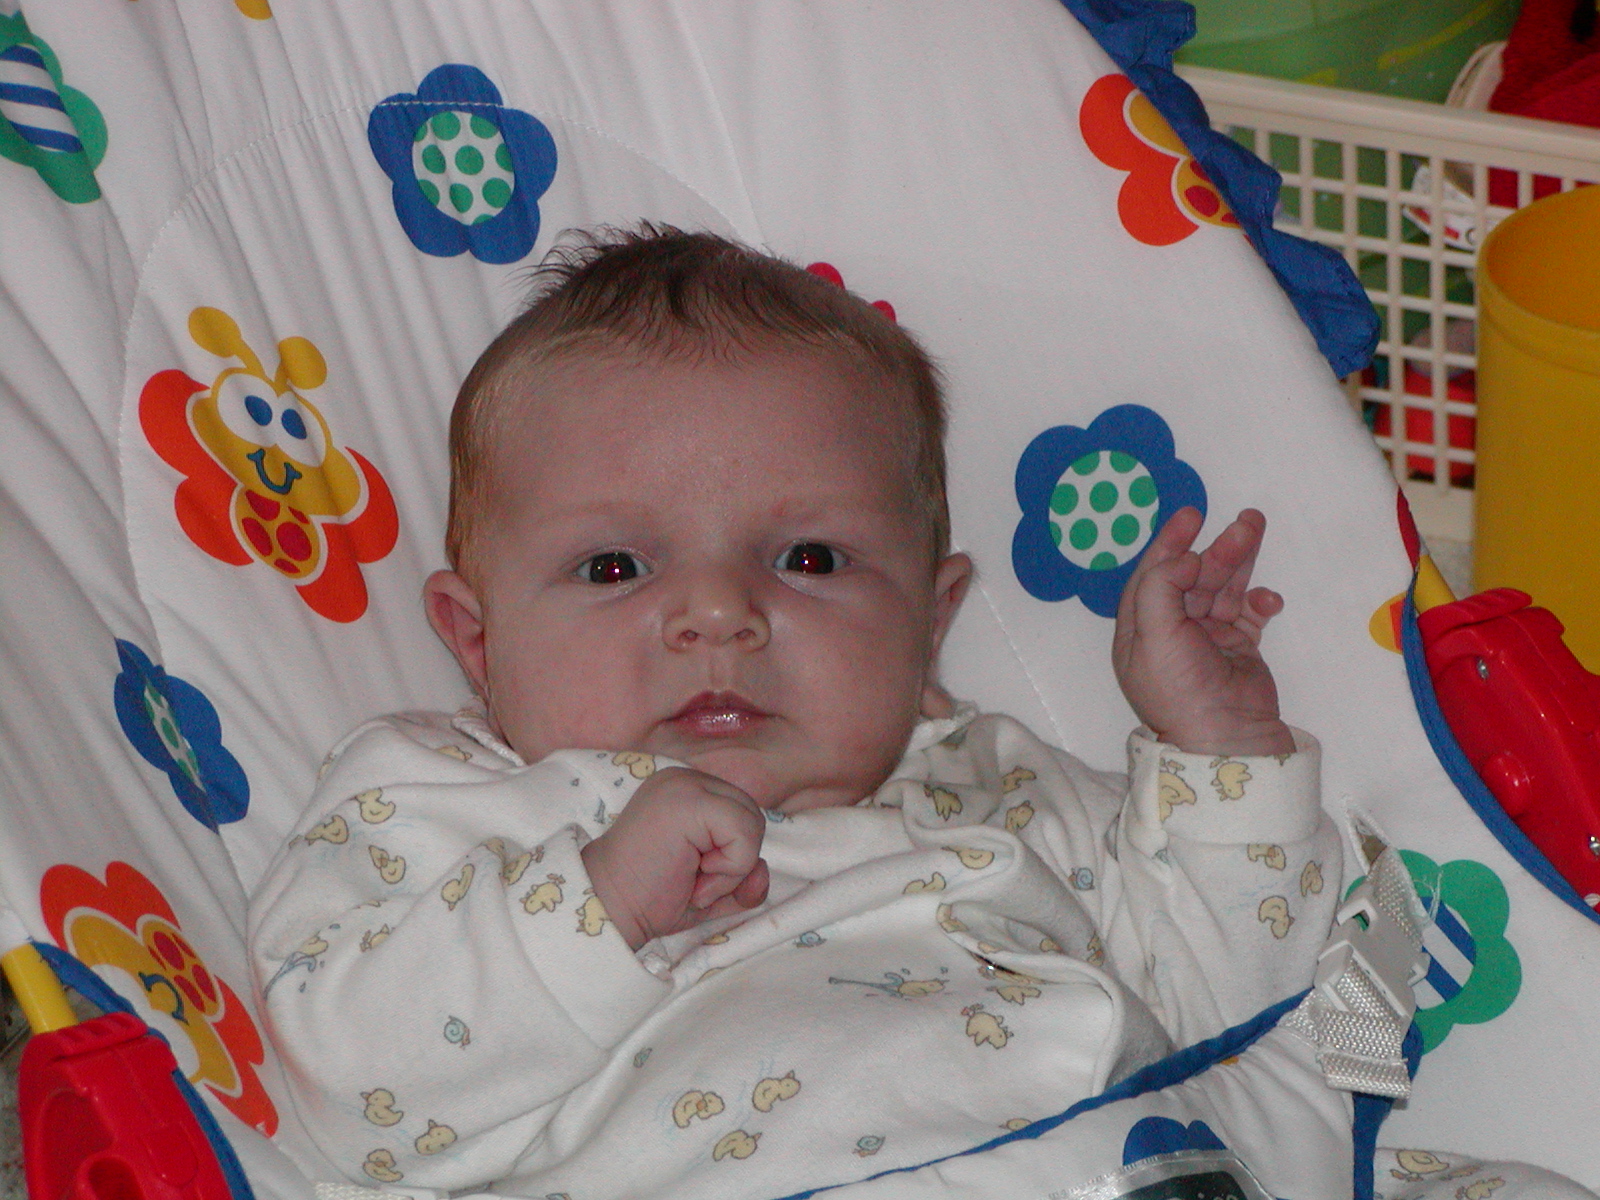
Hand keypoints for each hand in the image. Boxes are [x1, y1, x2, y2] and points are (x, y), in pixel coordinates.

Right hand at [580, 767, 770, 950]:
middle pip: (752, 815)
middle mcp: (686, 778)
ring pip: (752, 822)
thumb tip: (764, 871)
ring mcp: (686, 784)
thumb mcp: (711, 889)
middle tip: (694, 881)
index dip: (733, 856)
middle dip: (736, 861)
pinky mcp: (689, 800)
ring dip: (732, 868)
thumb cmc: (650, 898)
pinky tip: (693, 876)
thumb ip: (744, 878)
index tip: (693, 876)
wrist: (607, 907)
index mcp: (687, 790)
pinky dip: (730, 868)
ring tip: (692, 879)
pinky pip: (744, 833)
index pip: (743, 815)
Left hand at [1113, 508, 1293, 756]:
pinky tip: (1268, 601)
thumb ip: (1160, 587)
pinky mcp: (1240, 649)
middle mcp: (1171, 632)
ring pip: (1223, 589)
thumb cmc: (1180, 686)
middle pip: (1193, 578)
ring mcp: (1207, 640)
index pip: (1152, 576)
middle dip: (1216, 548)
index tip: (1191, 514)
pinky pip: (1249, 614)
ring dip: (1240, 561)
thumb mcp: (1154, 634)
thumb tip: (1185, 558)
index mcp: (1140, 631)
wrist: (1228, 736)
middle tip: (1244, 520)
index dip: (1169, 543)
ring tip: (1257, 528)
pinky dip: (1260, 603)